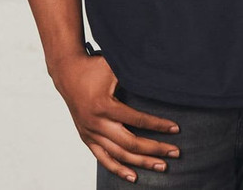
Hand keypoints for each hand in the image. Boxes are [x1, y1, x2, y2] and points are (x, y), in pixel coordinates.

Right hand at [50, 53, 180, 182]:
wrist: (67, 73)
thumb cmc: (93, 67)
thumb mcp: (113, 66)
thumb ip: (133, 72)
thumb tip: (158, 74)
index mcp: (105, 106)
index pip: (137, 120)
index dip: (157, 125)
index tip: (175, 128)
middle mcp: (97, 124)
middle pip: (130, 143)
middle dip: (155, 149)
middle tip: (175, 152)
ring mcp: (91, 133)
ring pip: (119, 155)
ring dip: (141, 162)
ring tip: (162, 166)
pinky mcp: (87, 138)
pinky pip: (103, 158)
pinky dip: (118, 169)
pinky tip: (133, 177)